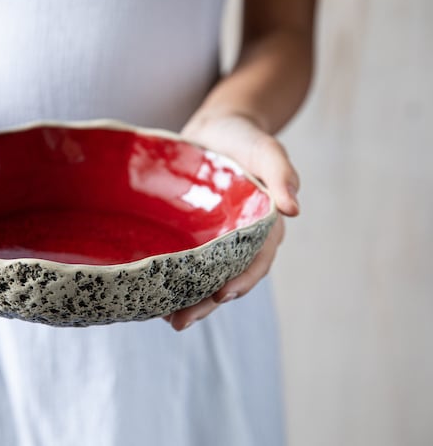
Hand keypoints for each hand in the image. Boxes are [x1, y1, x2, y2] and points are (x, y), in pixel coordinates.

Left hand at [163, 114, 299, 330]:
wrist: (217, 127)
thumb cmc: (246, 138)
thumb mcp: (267, 149)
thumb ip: (282, 174)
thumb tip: (295, 210)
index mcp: (262, 226)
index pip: (256, 261)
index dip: (243, 280)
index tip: (222, 294)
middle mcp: (238, 239)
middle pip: (225, 278)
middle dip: (206, 303)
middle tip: (181, 322)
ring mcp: (212, 238)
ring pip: (202, 275)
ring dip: (188, 299)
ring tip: (165, 319)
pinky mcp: (189, 232)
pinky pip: (183, 260)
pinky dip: (173, 278)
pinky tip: (153, 293)